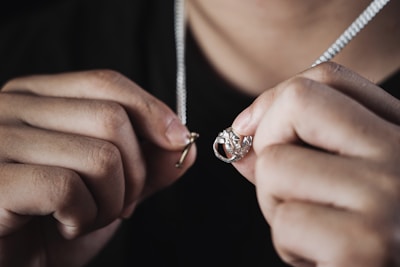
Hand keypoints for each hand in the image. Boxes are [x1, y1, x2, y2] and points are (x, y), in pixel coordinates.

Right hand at [0, 70, 195, 266]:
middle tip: (122, 204)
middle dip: (135, 172)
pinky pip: (68, 188)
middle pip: (111, 118)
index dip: (152, 110)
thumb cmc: (53, 222)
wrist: (10, 265)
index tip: (179, 141)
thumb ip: (146, 164)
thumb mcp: (109, 188)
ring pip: (100, 156)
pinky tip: (64, 227)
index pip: (106, 83)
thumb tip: (183, 144)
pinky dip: (83, 218)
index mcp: (38, 99)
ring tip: (88, 218)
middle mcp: (12, 109)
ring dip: (111, 201)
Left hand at [232, 62, 399, 266]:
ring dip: (275, 205)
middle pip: (298, 102)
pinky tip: (322, 258)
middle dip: (266, 141)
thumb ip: (298, 153)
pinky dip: (290, 246)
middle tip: (278, 181)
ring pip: (275, 166)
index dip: (274, 99)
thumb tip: (240, 139)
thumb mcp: (348, 184)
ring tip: (312, 231)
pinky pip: (286, 222)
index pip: (329, 78)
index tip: (250, 127)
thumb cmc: (373, 236)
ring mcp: (388, 198)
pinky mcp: (365, 248)